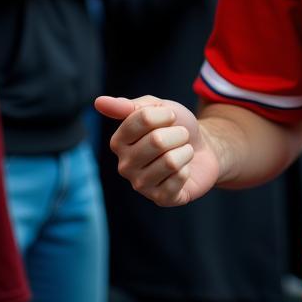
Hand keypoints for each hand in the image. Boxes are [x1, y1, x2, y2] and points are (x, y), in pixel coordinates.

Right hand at [94, 95, 220, 206]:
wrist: (203, 148)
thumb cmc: (176, 126)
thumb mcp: (158, 108)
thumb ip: (131, 106)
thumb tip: (99, 101)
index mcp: (119, 142)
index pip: (143, 118)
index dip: (165, 114)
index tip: (171, 117)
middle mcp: (124, 166)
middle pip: (157, 141)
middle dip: (178, 134)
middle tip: (179, 137)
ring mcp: (141, 185)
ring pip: (170, 161)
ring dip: (185, 151)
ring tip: (182, 152)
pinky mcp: (160, 199)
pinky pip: (179, 178)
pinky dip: (188, 168)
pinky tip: (184, 170)